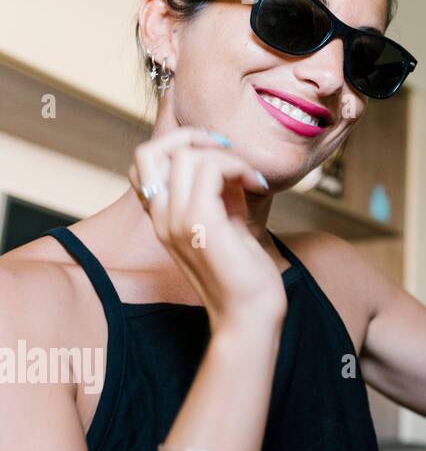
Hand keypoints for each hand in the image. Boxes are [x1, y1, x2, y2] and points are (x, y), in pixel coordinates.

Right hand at [128, 127, 285, 334]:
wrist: (249, 313)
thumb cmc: (244, 272)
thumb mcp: (226, 220)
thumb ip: (218, 191)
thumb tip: (225, 157)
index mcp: (162, 217)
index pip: (143, 162)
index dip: (178, 144)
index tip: (219, 155)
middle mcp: (160, 217)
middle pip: (150, 150)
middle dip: (193, 137)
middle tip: (230, 154)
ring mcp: (176, 220)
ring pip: (186, 156)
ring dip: (227, 156)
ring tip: (250, 178)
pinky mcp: (200, 222)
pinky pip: (211, 168)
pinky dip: (238, 166)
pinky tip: (257, 185)